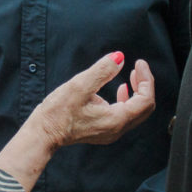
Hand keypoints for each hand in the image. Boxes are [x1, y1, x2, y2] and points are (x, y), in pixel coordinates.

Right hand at [0, 55, 153, 191]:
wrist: (44, 133)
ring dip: (137, 92)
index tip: (139, 63)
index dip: (147, 79)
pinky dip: (127, 100)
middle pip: (144, 107)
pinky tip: (120, 89)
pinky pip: (125, 115)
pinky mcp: (103, 130)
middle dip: (145, 85)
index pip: (145, 100)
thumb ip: (102, 70)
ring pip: (136, 111)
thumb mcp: (80, 85)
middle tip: (138, 68)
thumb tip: (119, 58)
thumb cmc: (58, 112)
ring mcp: (111, 132)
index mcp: (116, 119)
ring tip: (132, 75)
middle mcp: (117, 129)